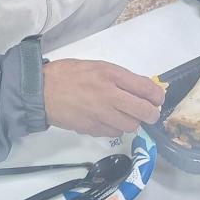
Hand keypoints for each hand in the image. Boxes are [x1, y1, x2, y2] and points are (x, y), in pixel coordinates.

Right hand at [42, 59, 165, 137]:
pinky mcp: (92, 129)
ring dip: (133, 122)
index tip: (158, 99)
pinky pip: (114, 133)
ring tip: (126, 115)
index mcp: (111, 75)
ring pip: (131, 126)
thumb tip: (142, 89)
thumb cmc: (69, 74)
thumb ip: (120, 78)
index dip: (157, 96)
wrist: (42, 91)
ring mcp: (100, 114)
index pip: (145, 88)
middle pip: (143, 111)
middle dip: (152, 114)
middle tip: (150, 113)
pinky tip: (110, 120)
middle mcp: (109, 95)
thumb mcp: (98, 66)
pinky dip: (116, 128)